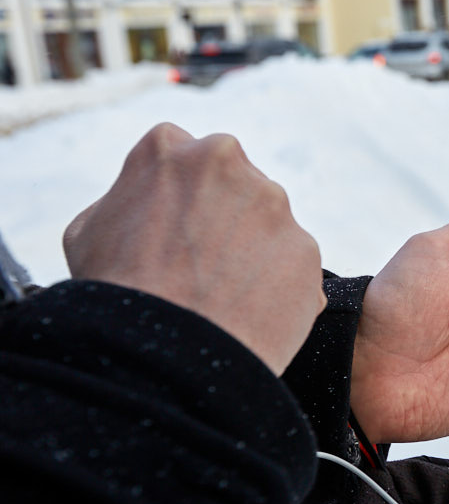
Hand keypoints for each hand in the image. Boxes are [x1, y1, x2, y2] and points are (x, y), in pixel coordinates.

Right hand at [63, 123, 325, 374]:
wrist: (165, 355)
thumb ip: (128, 200)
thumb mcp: (88, 232)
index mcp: (170, 148)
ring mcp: (274, 205)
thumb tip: (150, 202)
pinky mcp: (306, 248)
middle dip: (224, 218)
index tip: (176, 229)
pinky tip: (247, 315)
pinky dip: (277, 289)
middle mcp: (229, 162)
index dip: (180, 197)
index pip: (183, 156)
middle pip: (234, 186)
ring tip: (221, 298)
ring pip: (269, 225)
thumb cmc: (116, 294)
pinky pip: (293, 267)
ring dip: (254, 253)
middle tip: (201, 266)